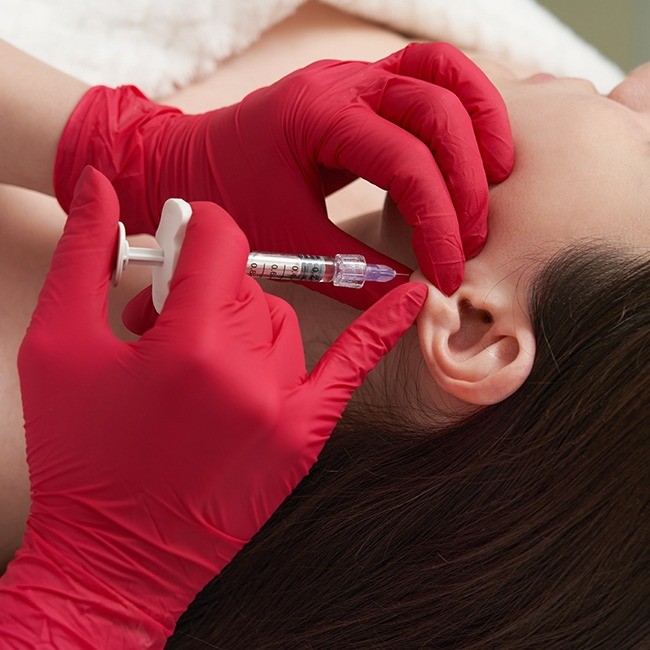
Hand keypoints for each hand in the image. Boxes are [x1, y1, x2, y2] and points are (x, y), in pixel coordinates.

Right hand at [0, 167, 426, 647]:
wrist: (114, 556)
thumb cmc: (78, 454)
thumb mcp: (58, 344)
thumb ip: (86, 254)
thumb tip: (101, 183)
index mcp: (187, 345)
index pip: (219, 240)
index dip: (194, 227)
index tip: (179, 237)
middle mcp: (248, 372)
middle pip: (246, 283)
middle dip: (202, 288)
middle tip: (161, 320)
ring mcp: (284, 407)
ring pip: (279, 321)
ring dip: (240, 326)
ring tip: (196, 364)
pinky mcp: (303, 435)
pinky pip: (351, 366)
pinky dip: (379, 328)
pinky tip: (413, 296)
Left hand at [53, 42, 512, 306]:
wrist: (186, 160)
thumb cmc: (227, 195)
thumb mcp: (285, 241)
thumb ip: (349, 271)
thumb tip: (407, 298)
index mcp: (316, 117)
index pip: (405, 164)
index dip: (437, 224)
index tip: (445, 275)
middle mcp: (342, 83)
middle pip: (437, 111)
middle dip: (466, 183)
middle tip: (470, 240)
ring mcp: (354, 77)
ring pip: (444, 74)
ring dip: (481, 125)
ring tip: (498, 179)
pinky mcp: (362, 86)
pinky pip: (428, 75)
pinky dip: (463, 106)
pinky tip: (473, 148)